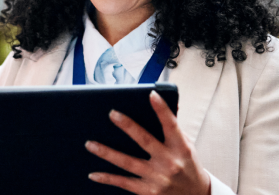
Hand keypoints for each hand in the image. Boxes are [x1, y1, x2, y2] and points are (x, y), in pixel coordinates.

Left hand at [84, 92, 209, 194]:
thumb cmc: (188, 167)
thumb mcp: (187, 146)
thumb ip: (175, 129)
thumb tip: (171, 105)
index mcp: (181, 149)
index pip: (171, 125)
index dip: (162, 110)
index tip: (151, 94)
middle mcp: (169, 163)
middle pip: (145, 141)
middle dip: (128, 126)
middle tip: (112, 114)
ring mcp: (157, 178)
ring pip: (128, 163)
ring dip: (107, 153)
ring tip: (90, 144)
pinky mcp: (148, 191)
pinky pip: (124, 183)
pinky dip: (107, 178)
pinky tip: (93, 174)